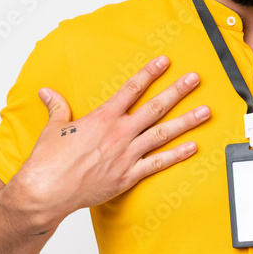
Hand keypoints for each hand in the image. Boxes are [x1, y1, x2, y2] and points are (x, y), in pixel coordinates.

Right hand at [3, 55, 209, 230]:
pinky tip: (193, 147)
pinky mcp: (128, 175)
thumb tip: (47, 92)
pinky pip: (158, 163)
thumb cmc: (48, 161)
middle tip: (194, 79)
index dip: (150, 73)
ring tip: (205, 111)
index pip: (132, 89)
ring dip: (186, 121)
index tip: (164, 62)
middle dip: (177, 91)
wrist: (47, 191)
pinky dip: (177, 155)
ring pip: (163, 134)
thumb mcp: (52, 128)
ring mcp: (126, 154)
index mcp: (102, 118)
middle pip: (155, 107)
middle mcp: (119, 133)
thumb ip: (57, 107)